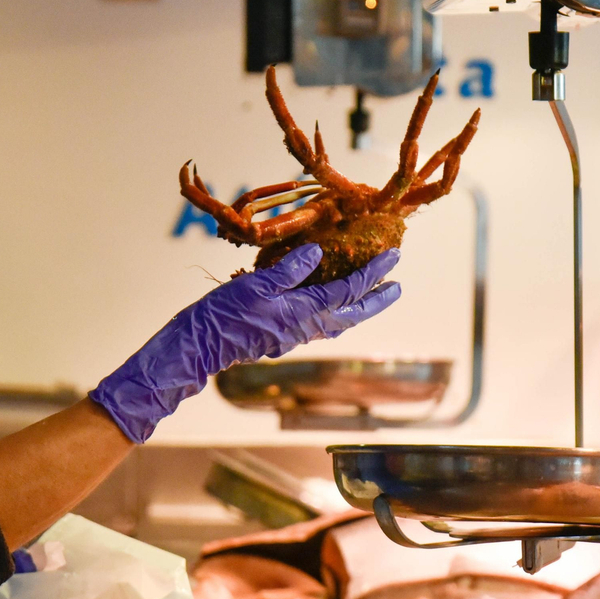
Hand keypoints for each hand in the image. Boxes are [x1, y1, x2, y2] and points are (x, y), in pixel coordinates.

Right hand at [90, 244, 401, 441]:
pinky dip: (337, 313)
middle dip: (377, 300)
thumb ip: (289, 269)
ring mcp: (295, 335)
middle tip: (398, 287)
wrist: (201, 346)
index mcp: (303, 312)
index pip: (348, 290)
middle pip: (352, 313)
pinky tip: (333, 306)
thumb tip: (317, 252)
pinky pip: (321, 324)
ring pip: (338, 322)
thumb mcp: (256, 284)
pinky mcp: (283, 337)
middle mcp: (306, 327)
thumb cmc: (224, 313)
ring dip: (360, 308)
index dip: (373, 274)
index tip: (394, 258)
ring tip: (374, 296)